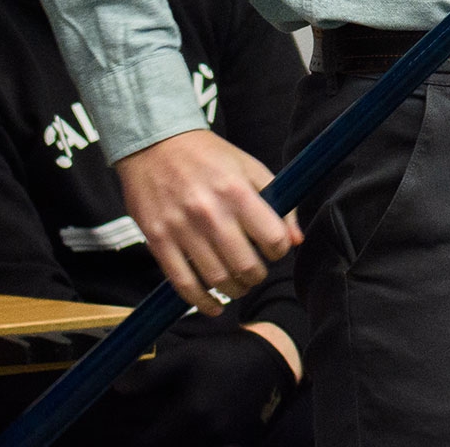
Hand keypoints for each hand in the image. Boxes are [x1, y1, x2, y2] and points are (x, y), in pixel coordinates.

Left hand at [100, 317, 298, 446]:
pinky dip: (192, 438)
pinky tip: (189, 424)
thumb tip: (117, 387)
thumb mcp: (188, 355)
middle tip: (143, 422)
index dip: (132, 434)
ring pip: (183, 446)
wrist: (274, 359)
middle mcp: (207, 433)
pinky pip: (206, 445)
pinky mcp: (235, 443)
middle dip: (151, 436)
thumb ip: (151, 372)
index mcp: (191, 415)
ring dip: (171, 437)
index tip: (126, 422)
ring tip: (168, 420)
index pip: (146, 442)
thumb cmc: (226, 356)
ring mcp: (223, 441)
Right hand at [114, 129, 300, 318]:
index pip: (273, 238)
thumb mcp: (250, 167)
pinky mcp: (158, 240)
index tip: (274, 249)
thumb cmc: (208, 156)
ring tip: (237, 285)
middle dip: (258, 276)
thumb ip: (277, 201)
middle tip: (256, 272)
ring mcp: (181, 229)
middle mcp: (210, 213)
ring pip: (217, 278)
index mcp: (237, 192)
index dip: (280, 250)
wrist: (154, 143)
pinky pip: (182, 283)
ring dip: (234, 290)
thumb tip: (296, 239)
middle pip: (246, 265)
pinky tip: (213, 305)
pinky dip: (201, 301)